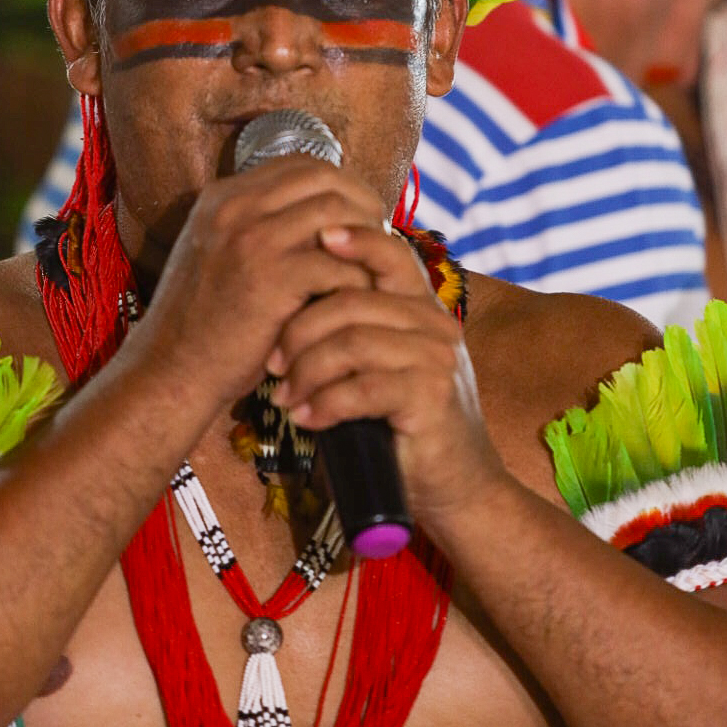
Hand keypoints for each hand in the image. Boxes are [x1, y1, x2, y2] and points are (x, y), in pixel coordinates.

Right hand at [127, 158, 384, 418]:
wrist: (170, 372)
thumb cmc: (203, 324)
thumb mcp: (219, 257)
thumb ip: (258, 229)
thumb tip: (323, 219)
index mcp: (223, 197)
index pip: (300, 164)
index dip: (341, 183)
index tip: (360, 212)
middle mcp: (235, 208)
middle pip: (324, 178)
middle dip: (362, 202)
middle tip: (379, 236)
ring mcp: (251, 240)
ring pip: (336, 213)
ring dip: (365, 239)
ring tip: (374, 266)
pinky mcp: (270, 279)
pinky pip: (336, 263)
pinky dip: (357, 280)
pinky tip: (361, 299)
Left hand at [266, 224, 505, 536]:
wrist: (453, 487)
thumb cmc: (400, 426)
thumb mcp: (377, 368)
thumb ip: (353, 331)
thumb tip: (291, 301)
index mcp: (422, 309)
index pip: (392, 255)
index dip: (355, 240)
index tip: (318, 239)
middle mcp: (434, 326)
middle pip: (353, 300)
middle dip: (299, 330)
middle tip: (272, 364)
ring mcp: (436, 360)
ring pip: (351, 342)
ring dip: (306, 371)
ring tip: (286, 398)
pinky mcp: (430, 397)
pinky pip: (362, 388)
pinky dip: (325, 403)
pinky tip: (307, 419)